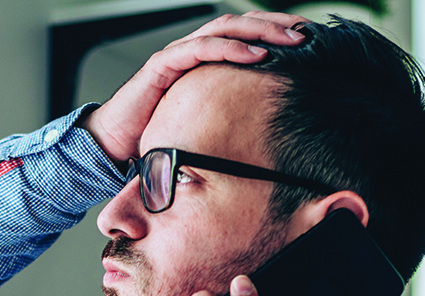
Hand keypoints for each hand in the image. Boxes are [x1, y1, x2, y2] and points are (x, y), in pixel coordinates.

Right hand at [80, 11, 309, 163]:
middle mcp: (193, 51)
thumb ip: (230, 115)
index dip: (276, 32)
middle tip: (308, 32)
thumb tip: (271, 127)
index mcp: (204, 61)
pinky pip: (201, 48)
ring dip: (261, 31)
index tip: (310, 40)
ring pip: (225, 28)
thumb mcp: (204, 122)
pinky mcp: (163, 65)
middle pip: (240, 24)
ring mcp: (178, 54)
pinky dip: (231, 48)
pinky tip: (257, 54)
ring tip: (290, 39)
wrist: (114, 143)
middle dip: (276, 24)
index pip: (245, 35)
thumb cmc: (156, 133)